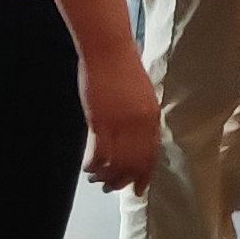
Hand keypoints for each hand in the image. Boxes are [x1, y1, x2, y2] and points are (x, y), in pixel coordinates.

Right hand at [80, 52, 160, 193]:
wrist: (109, 49)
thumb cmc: (124, 66)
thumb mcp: (142, 93)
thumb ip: (142, 116)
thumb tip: (137, 138)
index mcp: (152, 116)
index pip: (151, 154)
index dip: (144, 175)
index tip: (138, 189)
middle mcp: (139, 124)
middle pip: (133, 163)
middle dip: (122, 181)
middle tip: (111, 188)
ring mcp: (120, 124)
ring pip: (115, 163)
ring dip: (105, 176)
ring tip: (97, 179)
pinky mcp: (100, 121)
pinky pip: (98, 153)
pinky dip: (92, 164)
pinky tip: (87, 167)